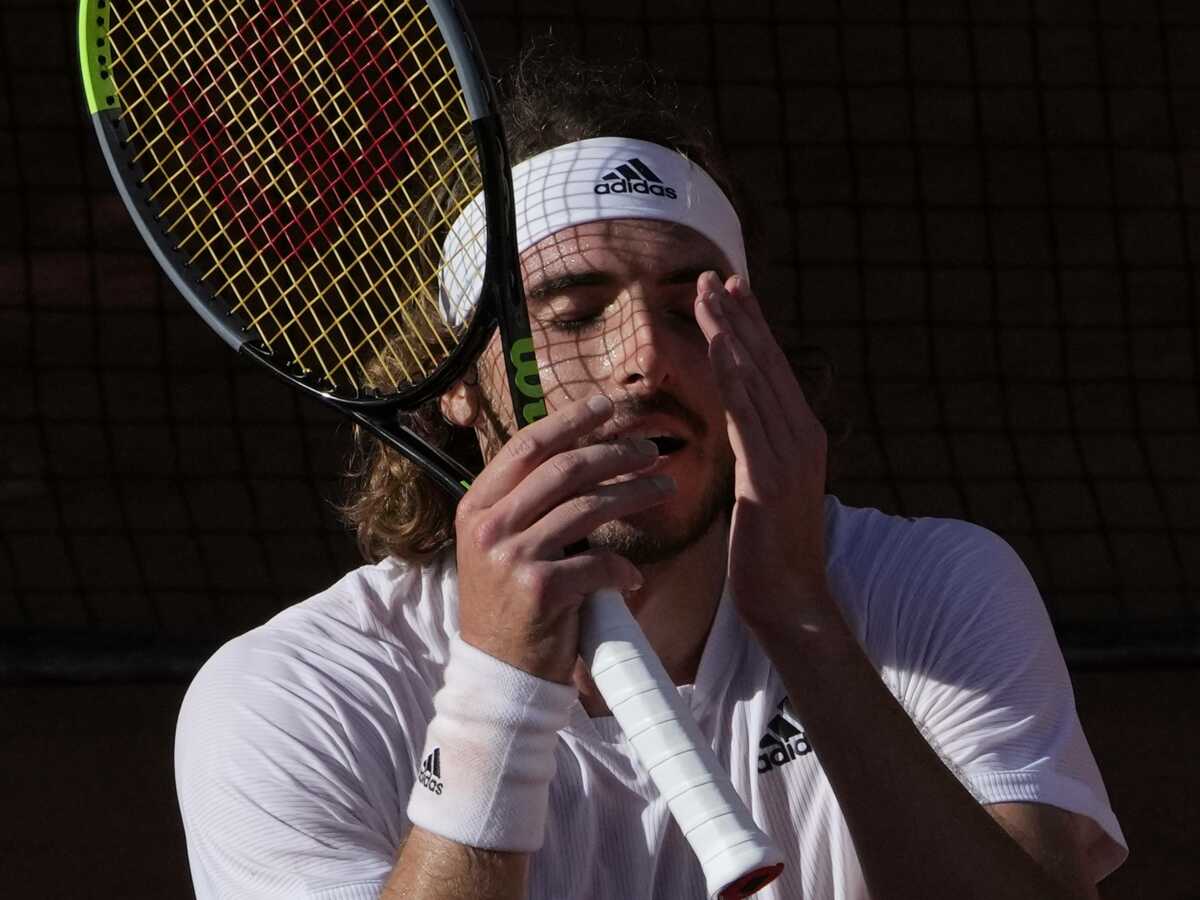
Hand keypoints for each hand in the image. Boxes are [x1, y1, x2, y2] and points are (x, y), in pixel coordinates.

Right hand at [453, 394, 675, 682]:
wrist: (498, 673)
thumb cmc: (508, 604)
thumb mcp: (498, 546)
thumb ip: (526, 504)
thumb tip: (581, 455)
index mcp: (477, 505)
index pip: (527, 446)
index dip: (570, 420)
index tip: (606, 405)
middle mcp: (489, 525)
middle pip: (564, 469)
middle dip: (614, 452)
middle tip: (650, 450)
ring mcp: (512, 557)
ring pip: (587, 508)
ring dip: (634, 494)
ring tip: (664, 488)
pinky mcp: (540, 590)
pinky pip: (597, 564)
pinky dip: (621, 569)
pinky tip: (633, 577)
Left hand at [694, 273, 830, 629]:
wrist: (790, 598)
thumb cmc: (771, 548)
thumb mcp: (764, 487)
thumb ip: (758, 449)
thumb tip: (742, 423)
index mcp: (803, 436)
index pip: (773, 369)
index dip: (752, 327)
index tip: (731, 289)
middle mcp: (803, 436)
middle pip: (766, 363)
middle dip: (739, 317)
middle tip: (713, 277)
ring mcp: (791, 456)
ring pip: (756, 381)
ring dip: (730, 335)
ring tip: (708, 297)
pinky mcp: (770, 479)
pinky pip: (748, 419)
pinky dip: (734, 381)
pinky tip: (719, 351)